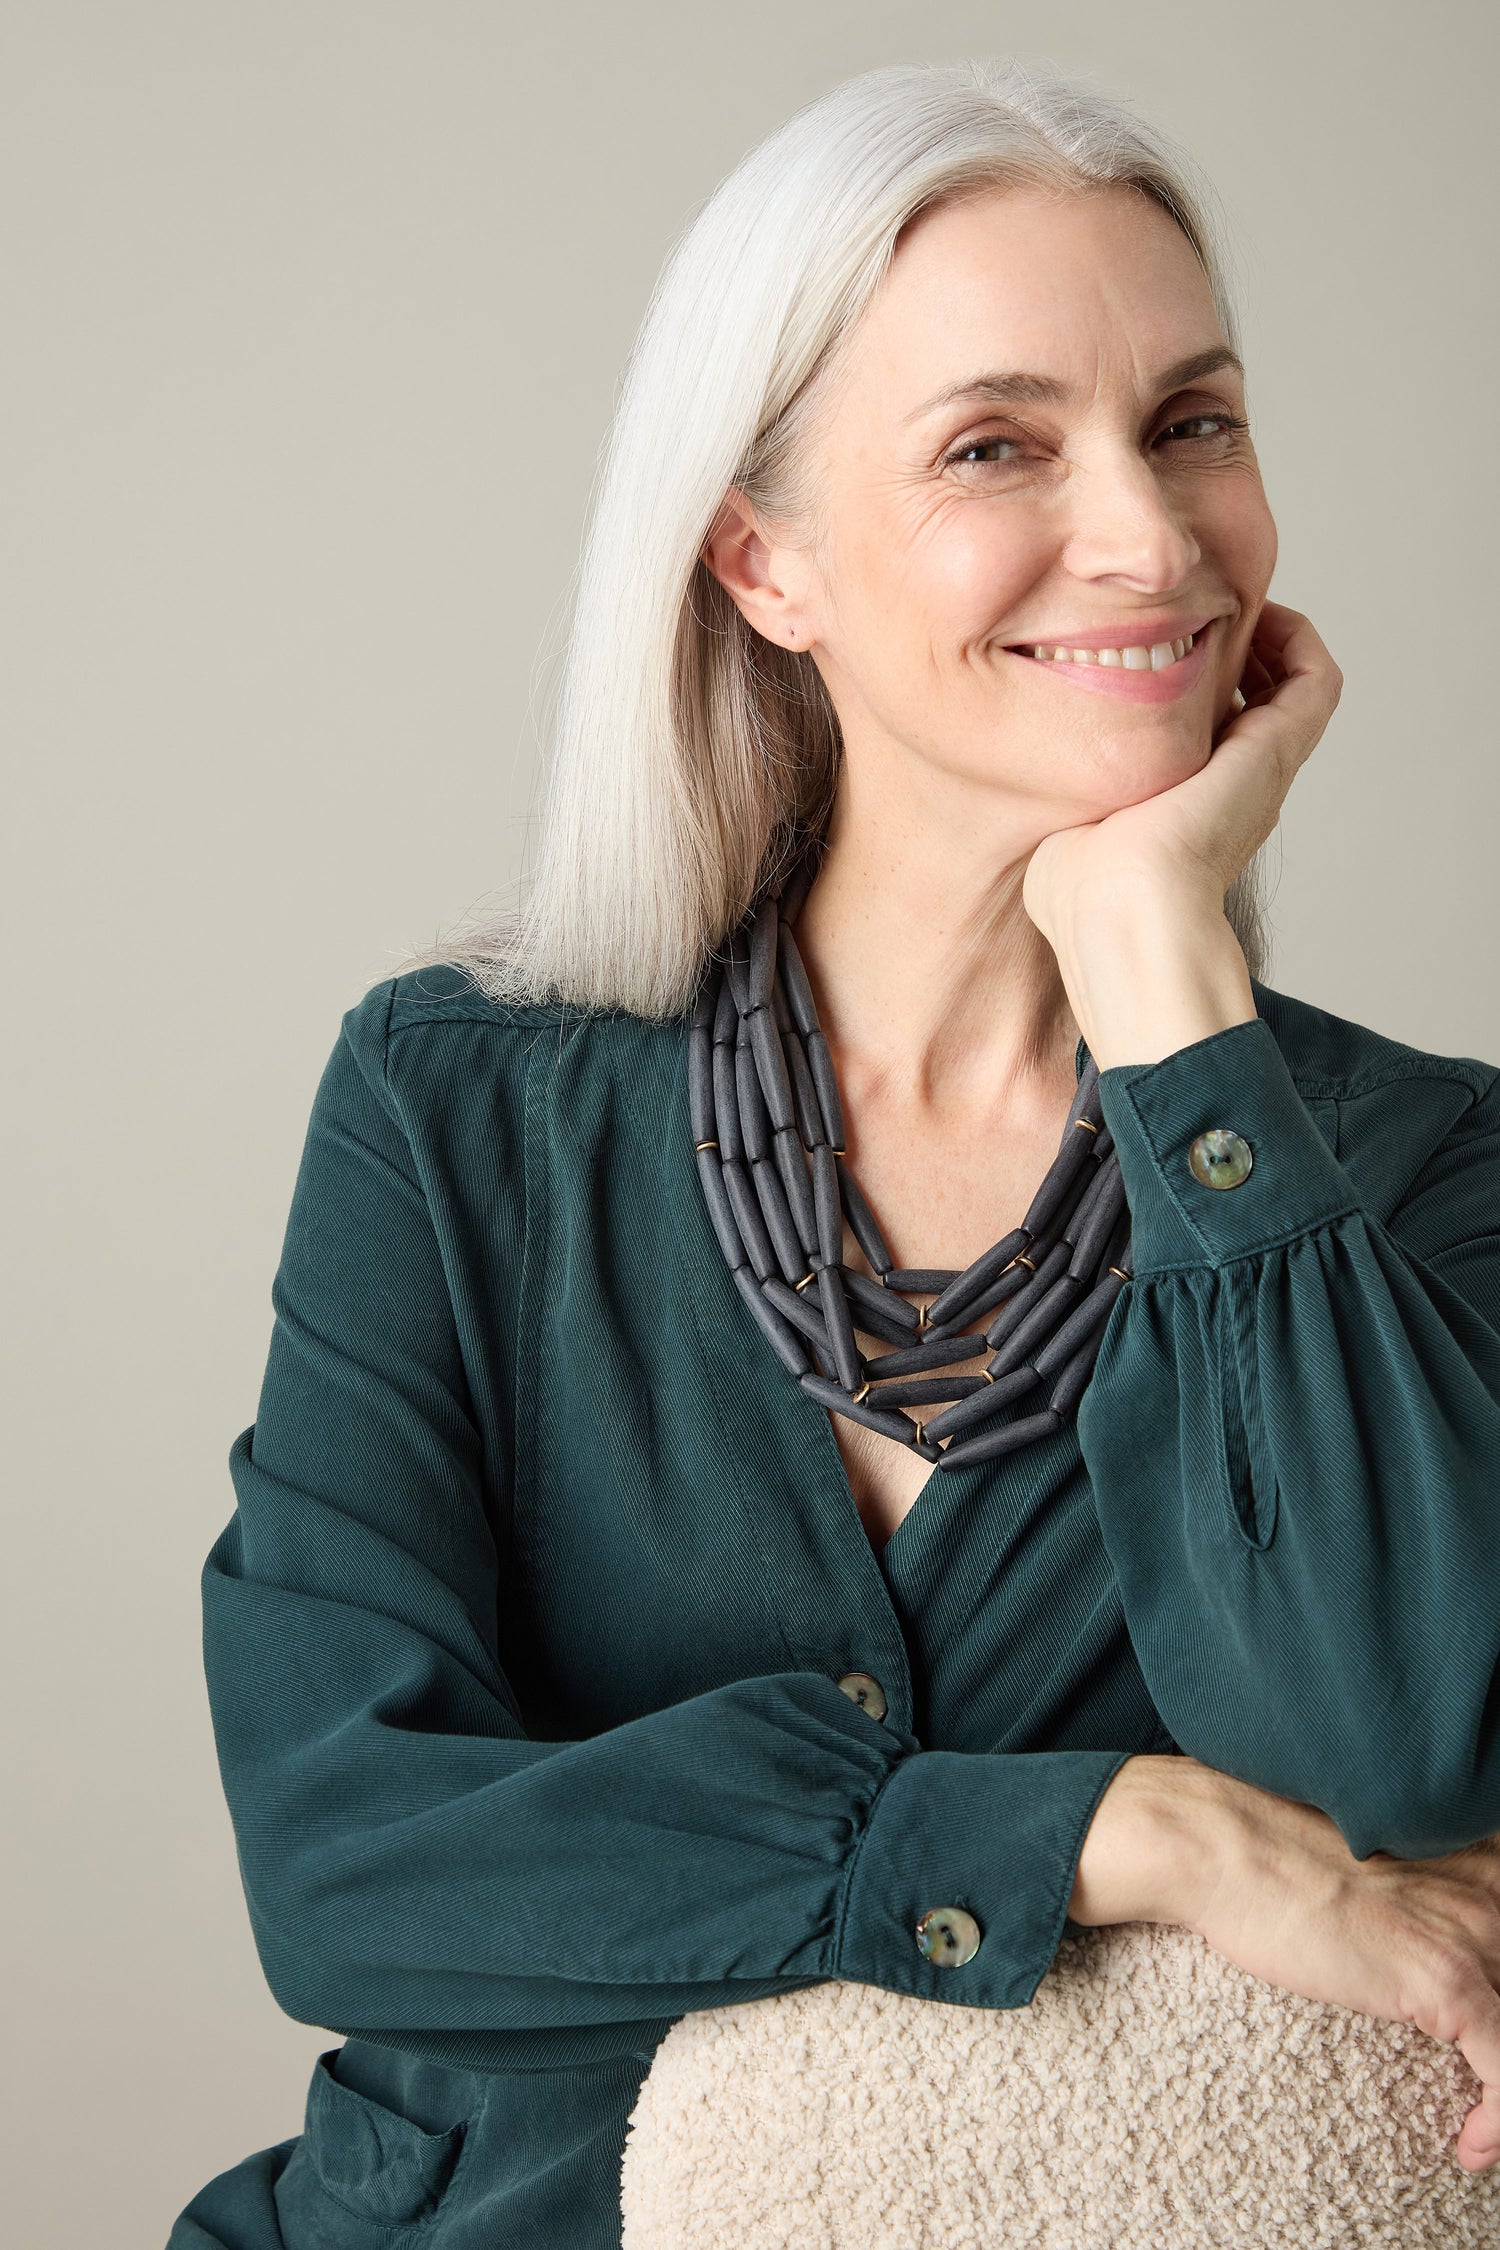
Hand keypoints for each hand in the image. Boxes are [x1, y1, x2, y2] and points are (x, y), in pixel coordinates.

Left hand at [1020, 603, 1344, 1069]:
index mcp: (1189, 808)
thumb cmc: (1079, 893)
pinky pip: (1317, 678)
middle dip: (1229, 653)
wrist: (1119, 905)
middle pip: (1253, 705)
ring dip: (1269, 640)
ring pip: (1293, 688)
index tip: (1151, 648)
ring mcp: (1262, 769)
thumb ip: (1062, 814)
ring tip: (1229, 603)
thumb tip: (1040, 808)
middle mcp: (1235, 788)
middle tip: (1192, 614)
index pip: (1206, 736)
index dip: (1191, 689)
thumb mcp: (1064, 836)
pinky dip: (1299, 638)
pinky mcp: (1278, 749)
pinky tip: (1259, 611)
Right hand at [1182, 1768, 1499, 2172]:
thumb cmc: (1275, 1854)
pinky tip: (1470, 2146)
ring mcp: (1472, 1931)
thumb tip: (1415, 1955)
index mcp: (1479, 1856)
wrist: (1225, 1848)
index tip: (1481, 2046)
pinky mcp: (1446, 1978)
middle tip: (1474, 2089)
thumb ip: (1422, 1899)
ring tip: (1477, 2130)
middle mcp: (1491, 1889)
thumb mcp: (1374, 1867)